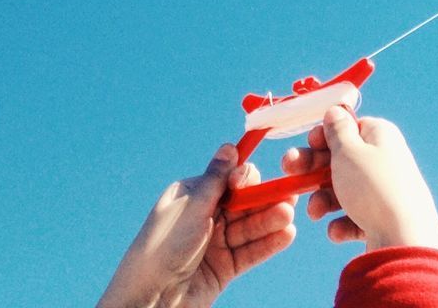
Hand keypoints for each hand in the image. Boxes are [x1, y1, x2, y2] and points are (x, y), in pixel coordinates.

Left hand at [97, 145, 296, 307]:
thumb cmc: (161, 249)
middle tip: (289, 198)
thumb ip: (216, 180)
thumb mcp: (190, 209)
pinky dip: (268, 244)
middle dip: (265, 201)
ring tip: (289, 218)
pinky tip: (286, 235)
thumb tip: (229, 146)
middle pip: (244, 204)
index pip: (229, 181)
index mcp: (192, 196)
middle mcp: (205, 216)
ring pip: (249, 228)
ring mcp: (215, 243)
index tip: (252, 183)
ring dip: (270, 221)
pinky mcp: (223, 267)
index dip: (245, 181)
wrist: (148, 301)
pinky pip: (250, 252)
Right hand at [280, 109, 437, 252]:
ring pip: (343, 191)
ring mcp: (384, 191)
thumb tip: (335, 110)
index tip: (308, 143)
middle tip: (289, 171)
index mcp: (380, 135)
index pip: (349, 127)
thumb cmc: (374, 187)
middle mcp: (385, 159)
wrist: (404, 238)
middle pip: (341, 160)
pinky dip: (342, 224)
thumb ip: (337, 131)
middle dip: (313, 169)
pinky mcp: (383, 219)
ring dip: (323, 201)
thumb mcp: (349, 152)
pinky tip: (339, 230)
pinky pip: (354, 217)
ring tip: (316, 213)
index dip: (325, 136)